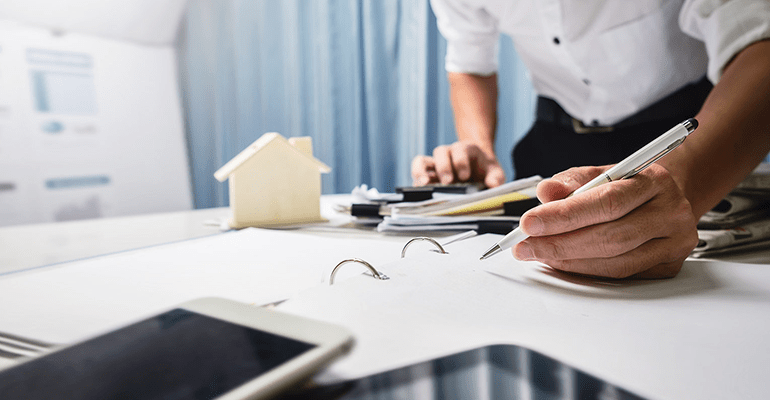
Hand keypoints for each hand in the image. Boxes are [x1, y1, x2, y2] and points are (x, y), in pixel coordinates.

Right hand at [411, 141, 504, 187]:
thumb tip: (492, 185)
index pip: (461, 150)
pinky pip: (416, 172)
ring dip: (421, 172)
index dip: (461, 162)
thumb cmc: (485, 169)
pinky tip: (419, 190)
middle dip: (444, 167)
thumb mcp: (495, 172)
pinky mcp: (428, 174)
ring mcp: (436, 163)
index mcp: (466, 150)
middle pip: (441, 152)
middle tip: (448, 182)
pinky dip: (416, 179)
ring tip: (424, 184)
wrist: (478, 168)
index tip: (465, 176)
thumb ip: (496, 177)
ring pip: (423, 160)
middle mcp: (449, 154)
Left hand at [512, 164, 698, 278]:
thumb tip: (545, 192)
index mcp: (655, 180)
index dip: (564, 215)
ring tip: (538, 254)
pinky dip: (587, 271)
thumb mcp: (598, 173)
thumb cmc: (626, 185)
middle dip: (560, 243)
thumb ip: (570, 182)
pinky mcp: (669, 266)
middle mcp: (670, 211)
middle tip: (525, 246)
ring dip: (570, 261)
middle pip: (611, 236)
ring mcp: (674, 242)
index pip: (607, 201)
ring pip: (616, 262)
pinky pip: (621, 275)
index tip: (529, 223)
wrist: (663, 198)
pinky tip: (563, 263)